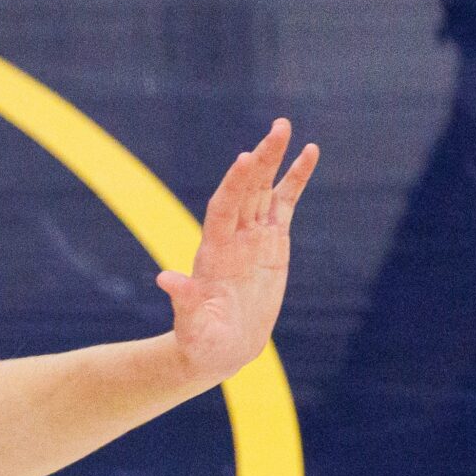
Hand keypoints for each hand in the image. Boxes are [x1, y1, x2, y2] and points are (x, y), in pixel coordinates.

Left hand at [157, 117, 319, 387]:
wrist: (220, 348)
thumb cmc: (203, 341)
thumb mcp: (193, 325)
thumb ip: (184, 301)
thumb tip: (166, 279)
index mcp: (213, 253)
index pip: (224, 209)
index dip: (234, 185)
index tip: (245, 158)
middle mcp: (232, 237)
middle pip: (246, 190)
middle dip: (261, 159)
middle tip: (278, 127)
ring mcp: (253, 236)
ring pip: (264, 189)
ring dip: (275, 159)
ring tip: (285, 128)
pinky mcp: (273, 241)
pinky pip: (285, 203)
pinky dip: (296, 178)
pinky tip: (310, 152)